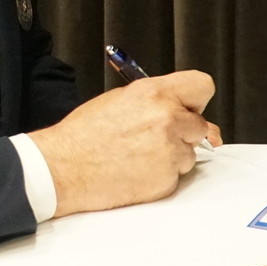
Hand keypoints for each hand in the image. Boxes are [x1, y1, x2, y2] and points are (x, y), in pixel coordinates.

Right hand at [28, 71, 220, 217]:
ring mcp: (170, 151)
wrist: (63, 168)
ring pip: (189, 154)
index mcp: (154, 93)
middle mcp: (167, 119)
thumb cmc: (84, 136)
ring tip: (137, 156)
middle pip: (201, 125)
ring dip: (171, 156)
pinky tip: (136, 171)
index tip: (189, 108)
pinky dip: (161, 176)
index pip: (202, 86)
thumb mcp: (119, 101)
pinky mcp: (167, 179)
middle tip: (154, 137)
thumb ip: (156, 102)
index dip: (196, 100)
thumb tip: (184, 112)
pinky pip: (176, 176)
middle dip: (184, 132)